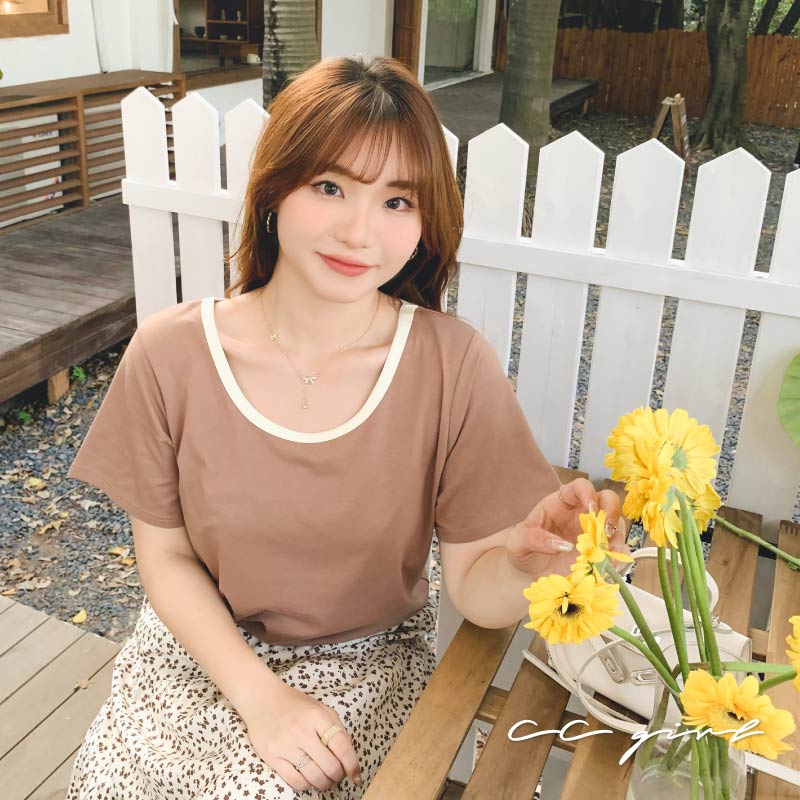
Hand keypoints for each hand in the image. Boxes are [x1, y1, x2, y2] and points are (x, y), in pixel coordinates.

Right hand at [240, 680, 361, 792]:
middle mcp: (302, 731)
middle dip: (338, 776)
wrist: (262, 699)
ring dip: (324, 784)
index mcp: (318, 716)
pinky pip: (295, 781)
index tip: (356, 776)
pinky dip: (307, 785)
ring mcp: (286, 745)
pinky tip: (309, 780)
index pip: (341, 745)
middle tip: (337, 776)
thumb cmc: (295, 705)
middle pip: (329, 765)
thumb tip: (349, 754)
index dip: (351, 764)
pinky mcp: (272, 756)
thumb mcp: (320, 708)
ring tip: (325, 780)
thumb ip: (336, 728)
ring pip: (314, 776)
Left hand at [504, 478, 631, 578]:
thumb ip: (534, 539)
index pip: (579, 487)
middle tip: (606, 530)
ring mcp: (594, 533)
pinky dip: (619, 559)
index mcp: (562, 503)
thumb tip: (562, 545)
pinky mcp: (600, 553)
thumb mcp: (517, 542)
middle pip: (607, 500)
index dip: (588, 492)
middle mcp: (582, 515)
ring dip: (617, 539)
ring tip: (609, 556)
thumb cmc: (523, 549)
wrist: (528, 573)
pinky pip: (618, 552)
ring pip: (616, 526)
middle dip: (611, 511)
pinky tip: (611, 568)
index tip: (591, 507)